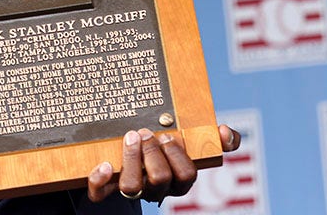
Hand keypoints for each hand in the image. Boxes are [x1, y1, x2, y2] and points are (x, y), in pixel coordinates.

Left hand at [87, 124, 241, 203]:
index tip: (168, 134)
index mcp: (178, 178)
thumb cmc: (164, 147)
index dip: (177, 155)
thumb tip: (226, 132)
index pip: (186, 174)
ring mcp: (132, 189)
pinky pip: (100, 193)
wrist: (128, 153)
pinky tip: (105, 163)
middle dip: (154, 153)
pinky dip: (101, 179)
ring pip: (132, 187)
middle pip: (161, 179)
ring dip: (132, 160)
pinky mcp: (106, 189)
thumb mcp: (188, 141)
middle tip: (146, 132)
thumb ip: (212, 139)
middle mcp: (156, 188)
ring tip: (131, 137)